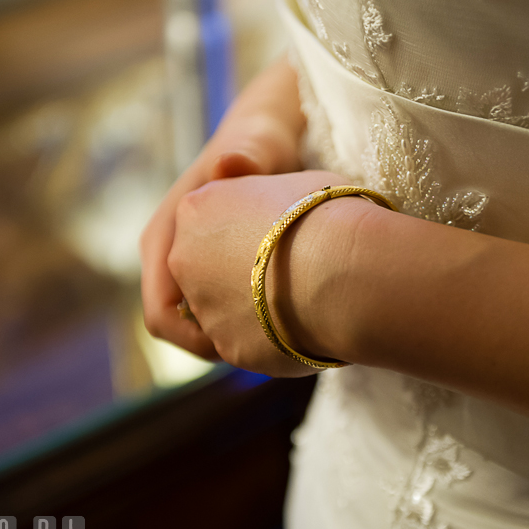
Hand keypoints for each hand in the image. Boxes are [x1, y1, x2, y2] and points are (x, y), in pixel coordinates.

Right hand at [140, 58, 304, 358]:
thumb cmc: (261, 142)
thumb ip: (248, 156)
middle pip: (178, 326)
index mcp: (165, 234)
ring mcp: (188, 263)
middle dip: (219, 340)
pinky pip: (216, 310)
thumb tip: (230, 163)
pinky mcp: (209, 268)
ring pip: (199, 322)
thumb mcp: (259, 147)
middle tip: (270, 346)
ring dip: (231, 333)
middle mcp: (168, 253)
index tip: (243, 345)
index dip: (196, 339)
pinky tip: (283, 316)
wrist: (267, 138)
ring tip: (280, 332)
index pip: (161, 311)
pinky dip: (243, 319)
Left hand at [167, 170, 355, 376]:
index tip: (279, 234)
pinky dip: (269, 336)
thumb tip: (269, 209)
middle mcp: (185, 257)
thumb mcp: (289, 183)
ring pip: (224, 307)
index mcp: (197, 209)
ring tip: (301, 298)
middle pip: (207, 266)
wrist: (342, 271)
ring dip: (254, 306)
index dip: (248, 228)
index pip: (211, 219)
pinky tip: (303, 324)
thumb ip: (264, 196)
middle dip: (240, 270)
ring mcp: (202, 305)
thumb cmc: (324, 217)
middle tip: (288, 269)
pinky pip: (246, 340)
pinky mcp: (225, 345)